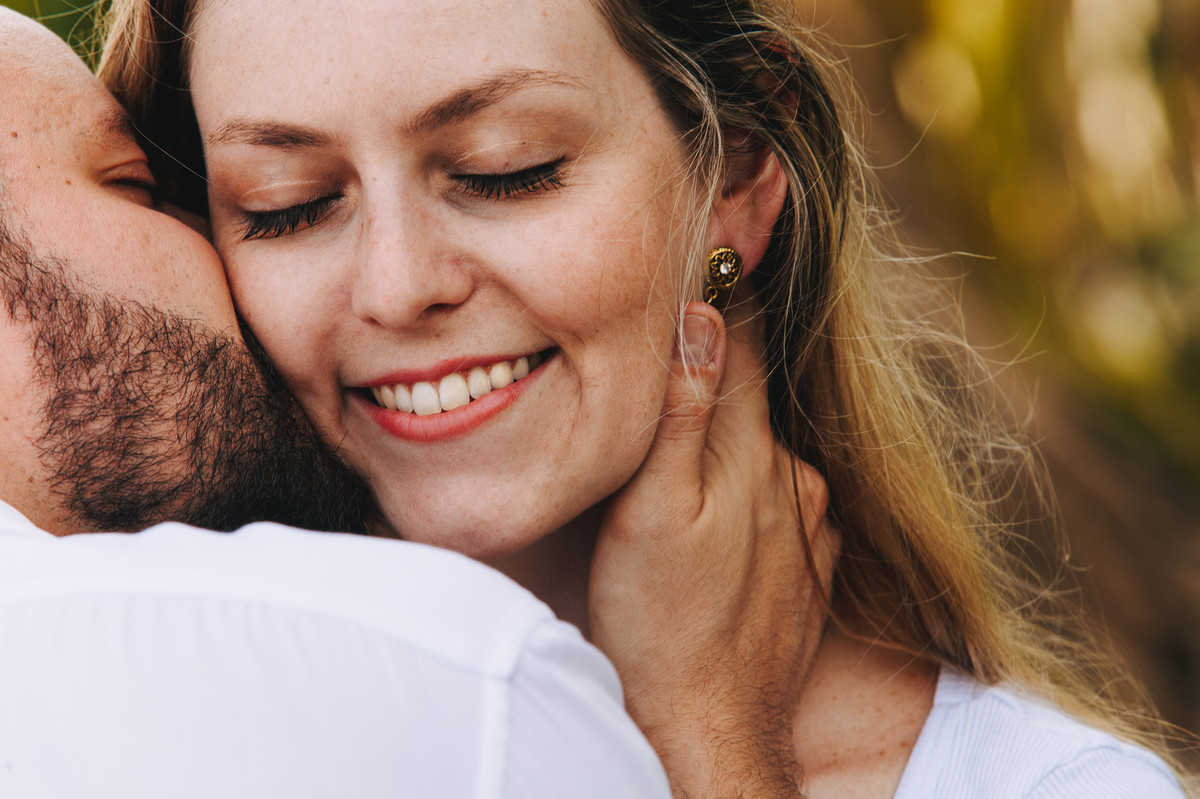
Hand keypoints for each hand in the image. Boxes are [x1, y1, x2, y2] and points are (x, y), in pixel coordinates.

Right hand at [591, 301, 838, 797]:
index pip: (742, 339)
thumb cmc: (661, 622)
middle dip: (731, 342)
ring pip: (770, 443)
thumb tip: (701, 315)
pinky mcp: (807, 564)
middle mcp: (792, 477)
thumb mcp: (652, 511)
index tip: (725, 218)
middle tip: (703, 292)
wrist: (713, 728)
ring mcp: (807, 524)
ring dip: (741, 418)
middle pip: (759, 386)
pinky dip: (756, 478)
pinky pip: (784, 496)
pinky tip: (727, 497)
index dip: (729, 281)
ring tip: (700, 410)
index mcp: (749, 452)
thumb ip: (683, 414)